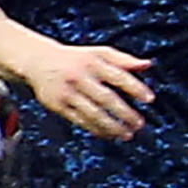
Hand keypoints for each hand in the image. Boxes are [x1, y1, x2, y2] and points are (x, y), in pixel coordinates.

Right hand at [23, 41, 154, 139]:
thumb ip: (124, 60)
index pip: (118, 76)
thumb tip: (148, 65)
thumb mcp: (99, 53)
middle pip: (107, 98)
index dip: (136, 88)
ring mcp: (68, 92)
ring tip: (127, 134)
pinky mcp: (58, 105)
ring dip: (112, 126)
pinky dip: (96, 129)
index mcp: (93, 62)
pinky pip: (80, 120)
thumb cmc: (76, 58)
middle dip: (125, 113)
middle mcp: (80, 77)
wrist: (37, 60)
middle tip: (140, 124)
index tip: (150, 99)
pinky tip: (109, 135)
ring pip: (93, 113)